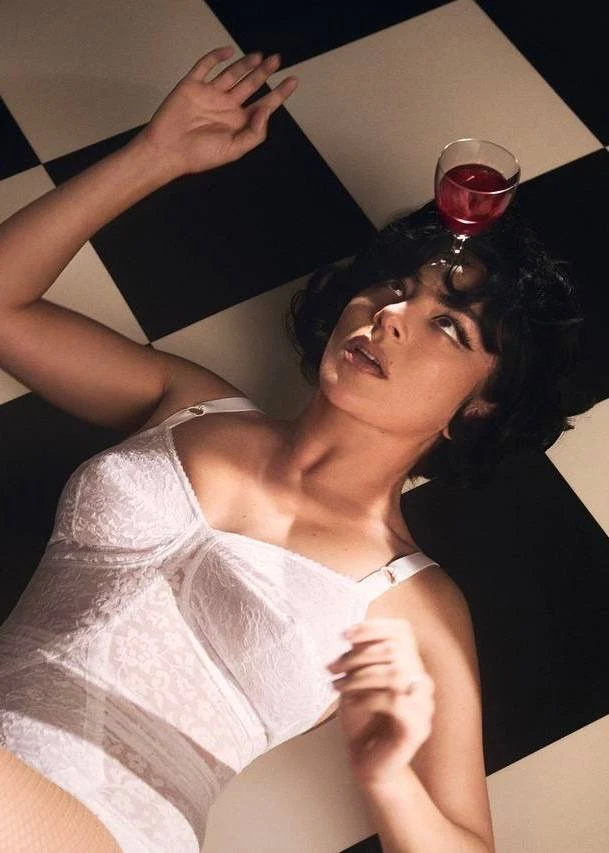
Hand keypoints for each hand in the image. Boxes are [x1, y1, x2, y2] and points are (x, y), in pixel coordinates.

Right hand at [136, 46, 297, 179]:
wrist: (167, 150)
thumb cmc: (199, 156)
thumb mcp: (234, 150)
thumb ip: (255, 132)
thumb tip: (266, 110)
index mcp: (237, 123)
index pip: (263, 105)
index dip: (279, 93)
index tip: (293, 81)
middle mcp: (226, 107)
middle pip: (250, 84)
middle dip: (264, 72)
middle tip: (277, 60)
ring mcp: (210, 94)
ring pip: (232, 74)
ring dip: (246, 63)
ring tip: (260, 56)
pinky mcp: (192, 85)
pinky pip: (205, 66)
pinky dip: (216, 57)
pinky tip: (229, 52)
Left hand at [327, 618, 434, 788]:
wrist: (369, 763)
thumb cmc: (362, 719)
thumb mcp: (357, 682)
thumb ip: (360, 658)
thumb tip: (351, 634)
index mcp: (411, 665)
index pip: (402, 632)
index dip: (373, 627)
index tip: (344, 635)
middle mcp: (422, 682)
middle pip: (394, 651)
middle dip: (357, 656)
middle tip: (332, 667)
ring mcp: (423, 706)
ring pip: (395, 674)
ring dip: (359, 676)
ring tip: (337, 686)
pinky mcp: (417, 728)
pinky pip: (394, 702)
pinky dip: (367, 697)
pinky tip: (351, 702)